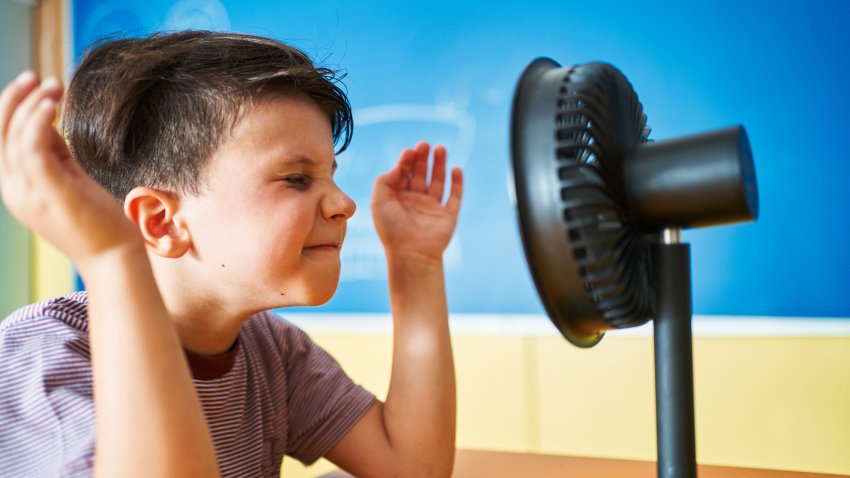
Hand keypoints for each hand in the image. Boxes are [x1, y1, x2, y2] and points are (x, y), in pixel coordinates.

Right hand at [0, 72, 140, 270]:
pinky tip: (51, 105)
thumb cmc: (98, 221)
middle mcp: (16, 191)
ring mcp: (29, 193)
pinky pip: (32, 149)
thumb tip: (49, 123)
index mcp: (18, 189)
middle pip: (1, 135)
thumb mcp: (70, 180)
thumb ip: (56, 154)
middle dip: (14, 100)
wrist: (113, 257)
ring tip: (52, 85)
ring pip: (14, 137)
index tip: (35, 87)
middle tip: (35, 77)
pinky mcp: (50, 191)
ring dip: (31, 105)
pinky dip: (36, 123)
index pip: (3, 142)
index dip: (13, 110)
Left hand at [371, 141, 462, 262]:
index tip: (409, 151)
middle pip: (421, 174)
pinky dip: (457, 183)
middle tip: (424, 144)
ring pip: (438, 181)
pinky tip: (456, 169)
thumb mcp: (379, 202)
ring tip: (440, 148)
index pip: (404, 173)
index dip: (406, 161)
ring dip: (439, 164)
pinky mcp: (448, 215)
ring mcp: (432, 208)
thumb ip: (385, 180)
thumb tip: (400, 166)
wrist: (411, 255)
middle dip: (423, 158)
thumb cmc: (391, 230)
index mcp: (398, 198)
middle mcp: (415, 201)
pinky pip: (454, 196)